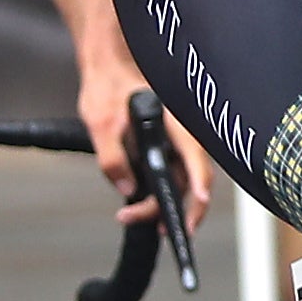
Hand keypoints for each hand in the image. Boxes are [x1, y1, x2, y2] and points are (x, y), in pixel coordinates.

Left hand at [77, 53, 213, 230]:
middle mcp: (178, 136)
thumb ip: (112, 157)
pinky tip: (138, 207)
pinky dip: (156, 196)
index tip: (200, 200)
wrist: (104, 70)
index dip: (200, 179)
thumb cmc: (106, 86)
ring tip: (132, 217)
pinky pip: (166, 178)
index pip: (195, 155)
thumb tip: (128, 188)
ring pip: (177, 183)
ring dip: (161, 205)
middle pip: (189, 179)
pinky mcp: (162, 151)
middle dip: (180, 209)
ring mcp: (172, 145)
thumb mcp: (100, 122)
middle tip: (159, 230)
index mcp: (173, 122)